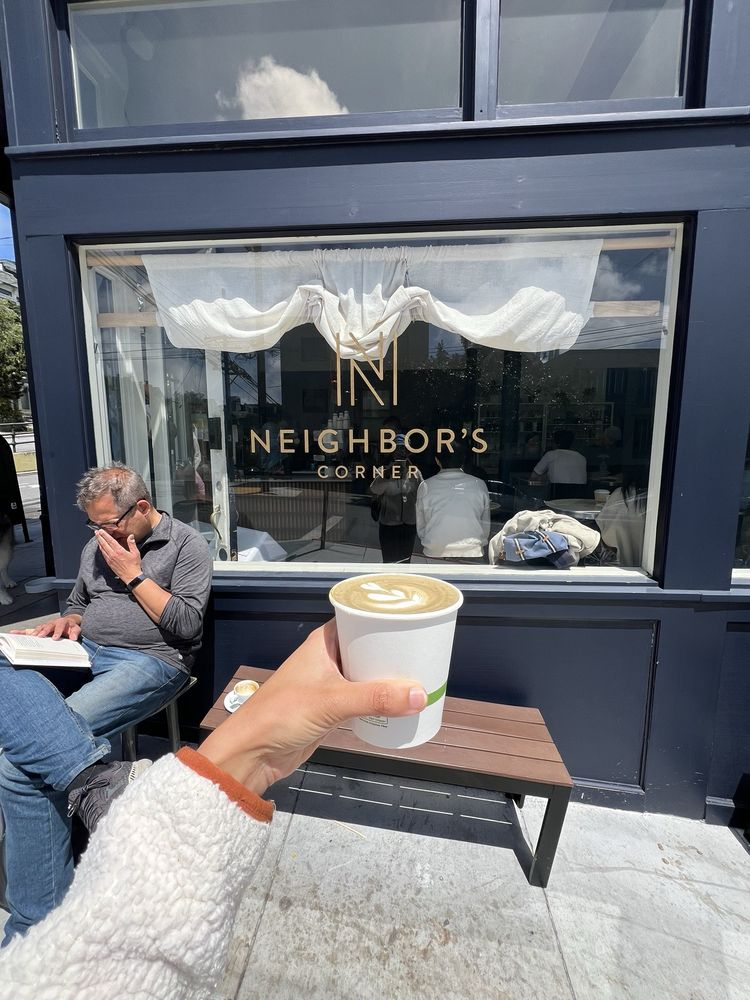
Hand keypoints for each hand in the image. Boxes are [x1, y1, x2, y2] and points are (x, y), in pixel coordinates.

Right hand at [10, 615, 80, 640]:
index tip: (55, 638)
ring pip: (38, 628)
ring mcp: (45, 626)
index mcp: (61, 622)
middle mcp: (52, 623)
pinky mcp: (39, 629)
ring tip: (29, 638)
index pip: (59, 626)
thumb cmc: (70, 627)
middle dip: (43, 631)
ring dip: (33, 633)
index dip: (57, 632)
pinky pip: (29, 630)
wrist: (68, 622)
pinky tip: (13, 633)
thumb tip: (73, 638)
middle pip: (47, 626)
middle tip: (39, 636)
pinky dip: (21, 632)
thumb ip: (75, 633)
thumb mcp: (76, 629)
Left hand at [96, 531, 141, 583]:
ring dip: (99, 542)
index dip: (105, 535)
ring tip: (97, 537)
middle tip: (96, 532)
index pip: (110, 541)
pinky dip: (101, 549)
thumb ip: (132, 544)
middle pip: (104, 544)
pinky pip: (103, 554)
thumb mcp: (135, 553)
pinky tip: (100, 547)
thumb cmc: (134, 565)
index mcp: (119, 551)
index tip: (101, 530)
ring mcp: (110, 559)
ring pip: (102, 549)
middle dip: (99, 537)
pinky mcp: (109, 563)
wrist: (131, 577)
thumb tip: (130, 536)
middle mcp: (113, 555)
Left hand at [198, 621, 426, 795]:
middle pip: (367, 647)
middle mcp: (327, 658)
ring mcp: (329, 683)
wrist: (253, 752)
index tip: (414, 620)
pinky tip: (400, 702)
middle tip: (425, 652)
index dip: (384, 618)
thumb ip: (376, 699)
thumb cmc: (284, 714)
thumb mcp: (333, 702)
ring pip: (366, 673)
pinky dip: (379, 698)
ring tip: (420, 675)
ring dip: (388, 676)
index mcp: (323, 643)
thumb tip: (420, 695)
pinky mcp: (331, 708)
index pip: (358, 618)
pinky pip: (362, 696)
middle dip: (393, 650)